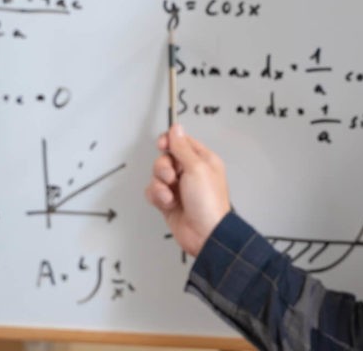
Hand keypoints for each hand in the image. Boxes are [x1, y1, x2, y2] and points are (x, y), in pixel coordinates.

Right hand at [145, 124, 231, 256]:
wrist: (204, 234)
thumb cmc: (209, 203)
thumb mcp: (196, 168)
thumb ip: (182, 147)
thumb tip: (176, 129)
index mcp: (202, 160)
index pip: (181, 142)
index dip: (169, 141)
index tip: (162, 145)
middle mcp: (191, 172)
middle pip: (166, 158)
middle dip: (164, 167)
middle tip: (171, 176)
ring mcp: (179, 187)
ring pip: (157, 175)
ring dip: (161, 185)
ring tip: (171, 194)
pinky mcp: (169, 201)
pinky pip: (153, 191)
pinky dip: (158, 197)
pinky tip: (168, 203)